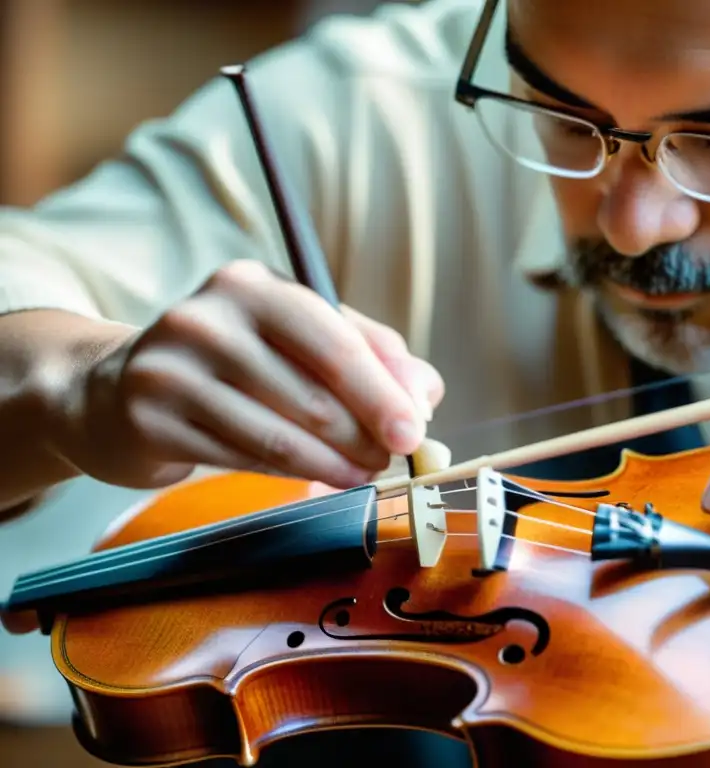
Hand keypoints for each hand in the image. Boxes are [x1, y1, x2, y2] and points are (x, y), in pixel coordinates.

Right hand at [54, 260, 443, 489]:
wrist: (118, 389)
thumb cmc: (233, 361)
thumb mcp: (297, 336)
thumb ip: (369, 352)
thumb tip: (426, 392)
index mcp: (252, 285)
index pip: (333, 340)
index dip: (381, 392)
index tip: (414, 431)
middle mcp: (207, 320)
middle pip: (312, 394)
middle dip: (365, 436)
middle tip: (391, 459)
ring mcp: (172, 371)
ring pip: (281, 435)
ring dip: (336, 464)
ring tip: (364, 472)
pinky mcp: (153, 421)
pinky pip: (245, 460)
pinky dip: (294, 475)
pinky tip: (320, 477)